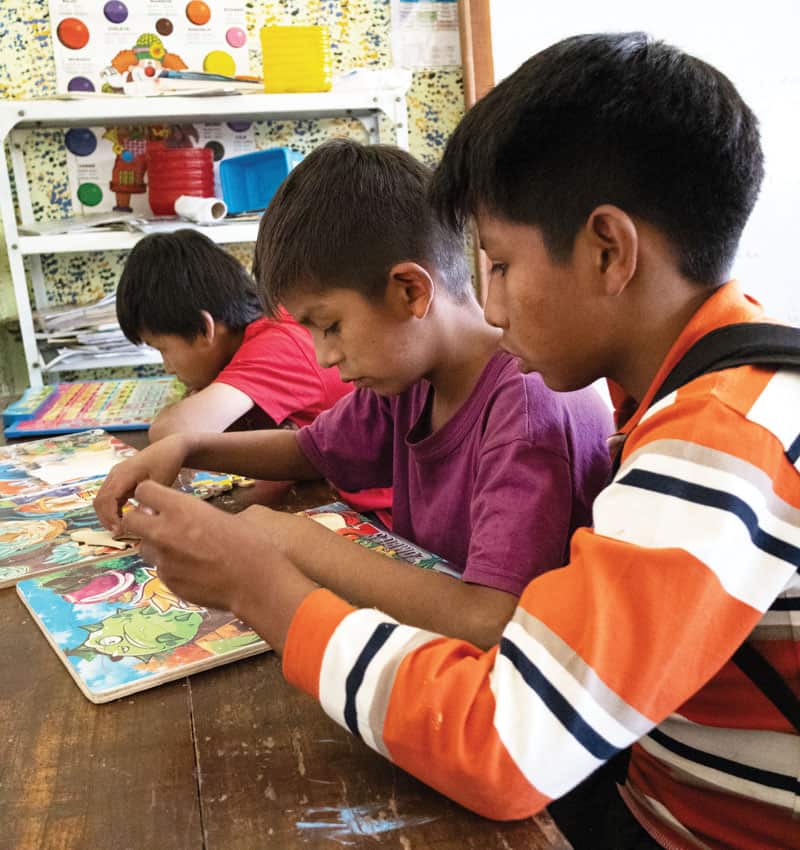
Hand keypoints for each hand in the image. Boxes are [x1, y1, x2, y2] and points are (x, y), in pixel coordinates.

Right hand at [93, 433, 189, 534]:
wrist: (168, 447)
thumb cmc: (167, 463)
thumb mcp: (161, 482)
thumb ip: (149, 500)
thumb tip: (140, 518)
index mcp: (123, 474)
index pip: (107, 499)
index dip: (110, 517)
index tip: (120, 530)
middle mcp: (115, 474)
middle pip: (100, 500)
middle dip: (106, 518)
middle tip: (118, 533)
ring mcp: (115, 475)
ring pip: (102, 498)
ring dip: (107, 514)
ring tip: (120, 529)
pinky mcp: (119, 478)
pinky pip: (109, 495)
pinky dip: (112, 508)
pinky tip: (123, 519)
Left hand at [121, 481, 317, 649]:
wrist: (255, 582)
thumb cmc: (249, 545)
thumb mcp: (220, 517)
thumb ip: (192, 514)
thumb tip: (178, 515)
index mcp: (181, 508)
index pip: (144, 491)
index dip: (149, 495)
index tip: (157, 502)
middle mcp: (165, 531)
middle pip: (131, 519)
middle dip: (140, 520)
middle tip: (156, 525)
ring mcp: (163, 559)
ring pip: (144, 547)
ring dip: (155, 546)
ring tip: (182, 551)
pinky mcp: (167, 581)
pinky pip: (160, 569)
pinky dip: (171, 568)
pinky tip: (193, 570)